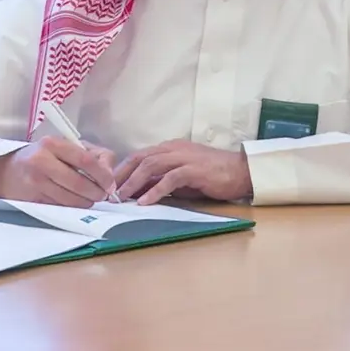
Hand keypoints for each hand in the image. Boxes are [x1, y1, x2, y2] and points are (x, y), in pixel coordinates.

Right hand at [0, 135, 117, 207]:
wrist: (4, 173)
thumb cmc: (39, 157)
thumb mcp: (61, 147)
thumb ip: (89, 154)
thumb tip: (109, 173)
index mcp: (51, 143)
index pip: (85, 160)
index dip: (103, 175)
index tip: (110, 183)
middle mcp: (42, 161)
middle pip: (81, 183)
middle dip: (97, 192)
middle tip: (102, 194)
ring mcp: (36, 182)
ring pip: (73, 199)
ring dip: (86, 202)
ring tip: (88, 197)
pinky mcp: (34, 199)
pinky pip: (62, 207)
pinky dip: (72, 206)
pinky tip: (72, 200)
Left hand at [113, 140, 251, 204]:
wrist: (241, 172)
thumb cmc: (212, 175)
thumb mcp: (182, 178)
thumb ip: (162, 180)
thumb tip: (140, 190)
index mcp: (168, 148)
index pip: (139, 156)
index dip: (122, 169)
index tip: (110, 184)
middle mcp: (172, 149)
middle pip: (140, 158)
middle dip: (122, 175)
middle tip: (108, 191)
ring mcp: (183, 157)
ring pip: (151, 166)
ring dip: (134, 182)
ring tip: (122, 197)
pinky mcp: (193, 170)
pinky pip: (169, 179)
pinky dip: (155, 190)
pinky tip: (145, 201)